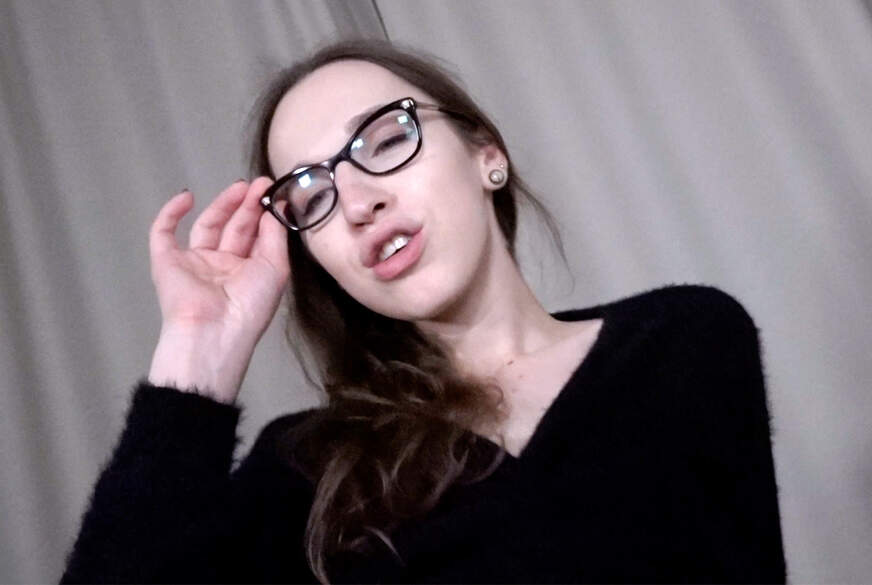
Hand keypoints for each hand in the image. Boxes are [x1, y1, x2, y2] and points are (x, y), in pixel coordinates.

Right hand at [147, 178, 289, 401]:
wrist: (214, 331)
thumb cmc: (250, 304)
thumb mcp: (275, 268)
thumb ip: (275, 235)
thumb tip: (277, 207)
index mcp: (248, 273)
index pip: (256, 237)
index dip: (263, 213)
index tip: (272, 190)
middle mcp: (222, 267)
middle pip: (234, 228)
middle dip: (247, 205)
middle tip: (259, 184)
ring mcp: (194, 263)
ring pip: (207, 226)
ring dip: (222, 205)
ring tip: (240, 187)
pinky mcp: (166, 262)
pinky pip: (163, 233)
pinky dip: (171, 213)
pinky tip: (187, 196)